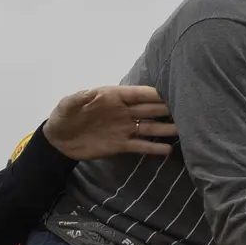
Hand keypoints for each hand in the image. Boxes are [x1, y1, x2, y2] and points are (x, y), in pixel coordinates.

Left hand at [42, 86, 177, 160]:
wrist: (59, 140)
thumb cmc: (64, 116)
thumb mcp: (68, 105)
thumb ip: (80, 99)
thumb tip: (90, 94)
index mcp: (113, 97)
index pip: (138, 94)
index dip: (154, 94)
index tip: (172, 94)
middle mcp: (123, 111)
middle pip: (149, 109)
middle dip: (166, 109)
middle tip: (186, 110)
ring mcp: (124, 128)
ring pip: (148, 127)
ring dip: (164, 128)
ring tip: (182, 130)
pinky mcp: (121, 145)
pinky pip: (140, 145)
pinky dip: (153, 148)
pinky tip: (167, 150)